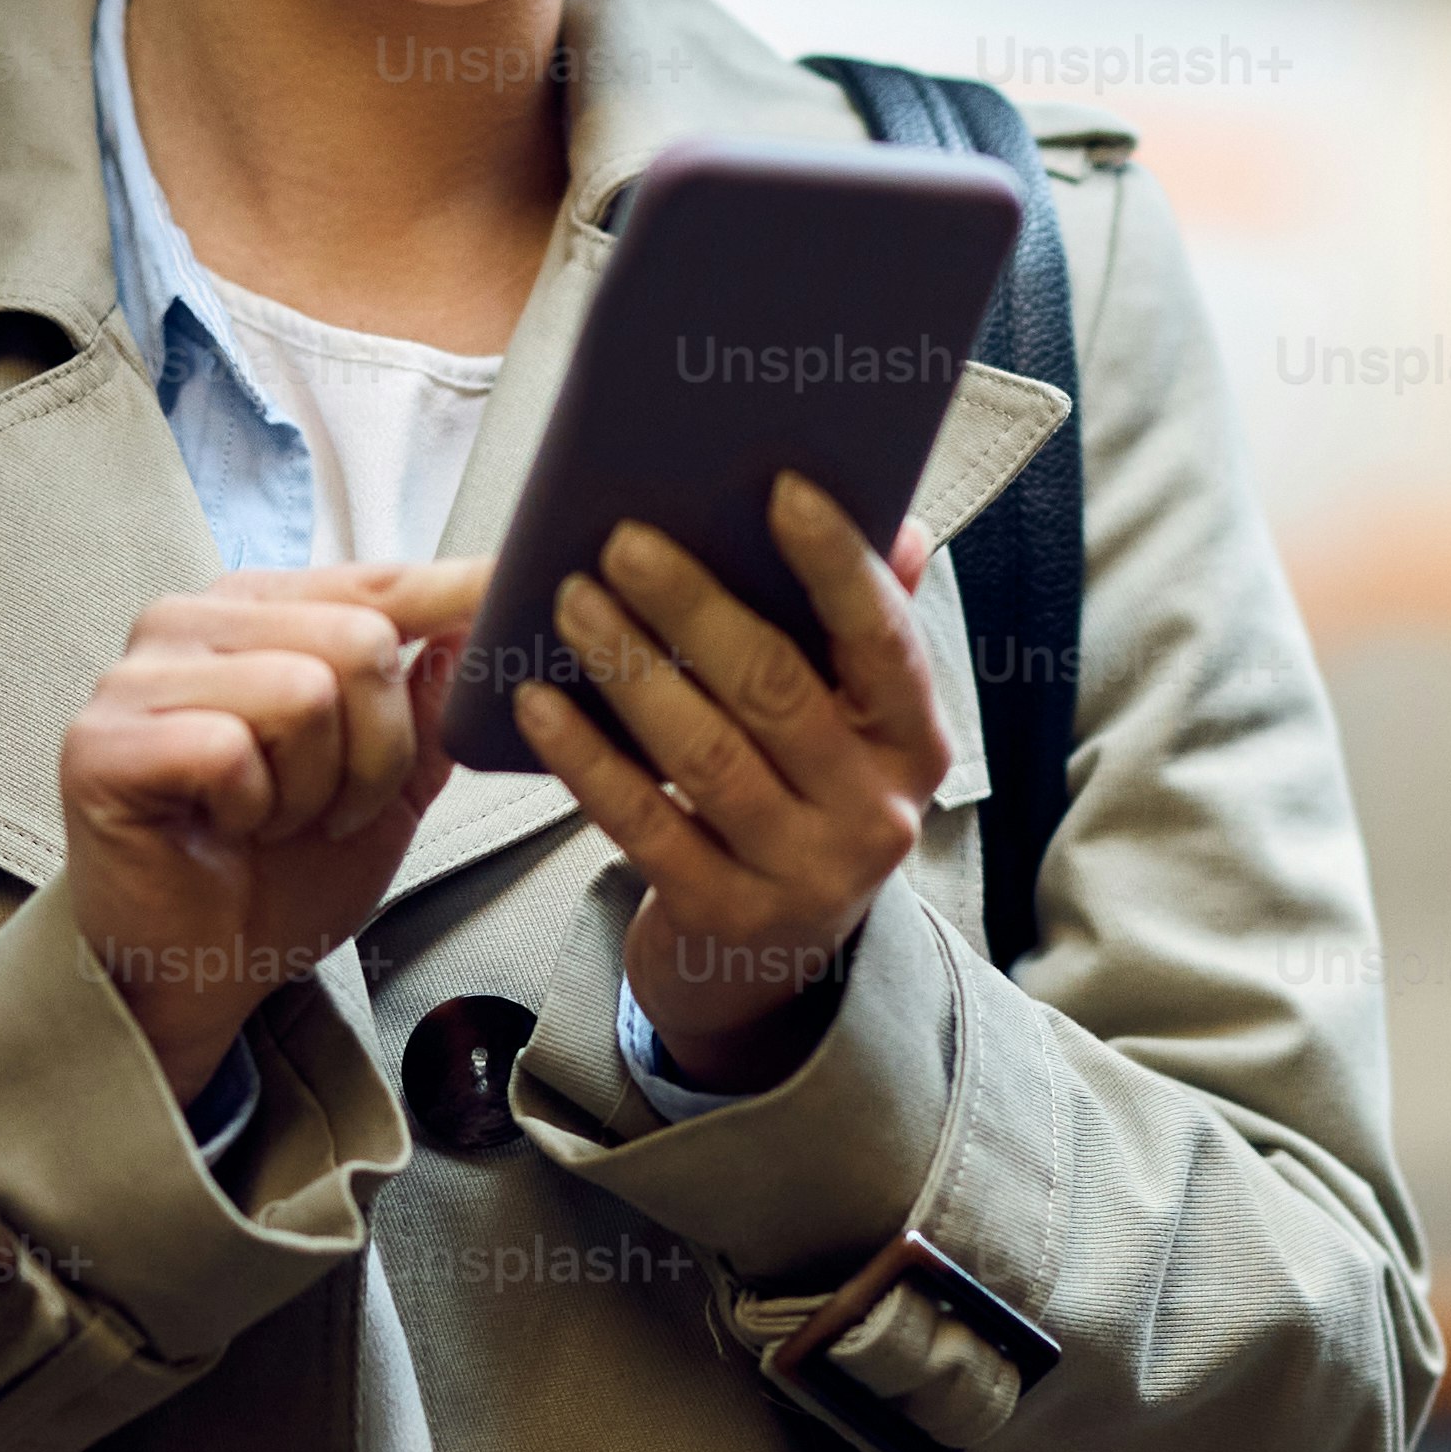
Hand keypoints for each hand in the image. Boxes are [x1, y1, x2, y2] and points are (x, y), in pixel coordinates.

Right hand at [57, 558, 486, 1105]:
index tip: (515, 588)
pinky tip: (225, 830)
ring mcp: (135, 678)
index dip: (454, 594)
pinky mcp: (101, 744)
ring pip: (303, 690)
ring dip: (315, 787)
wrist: (196, 974)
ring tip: (275, 820)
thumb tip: (477, 620)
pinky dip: (253, 809)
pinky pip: (231, 750)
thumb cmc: (276, 875)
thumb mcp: (385, 786)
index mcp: (256, 614)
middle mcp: (188, 623)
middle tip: (331, 810)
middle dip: (377, 751)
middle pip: (357, 639)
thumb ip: (426, 705)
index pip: (376, 582)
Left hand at [519, 479, 947, 1098]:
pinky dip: (586, 758)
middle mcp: (876, 813)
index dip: (838, 563)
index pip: (884, 640)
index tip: (782, 487)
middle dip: (695, 606)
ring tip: (571, 602)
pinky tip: (537, 703)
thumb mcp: (852, 726)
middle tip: (622, 539)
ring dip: (631, 669)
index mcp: (913, 742)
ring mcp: (803, 873)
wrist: (773, 964)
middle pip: (778, 690)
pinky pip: (643, 825)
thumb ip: (869, 628)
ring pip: (705, 755)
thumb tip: (901, 524)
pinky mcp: (725, 919)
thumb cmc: (804, 799)